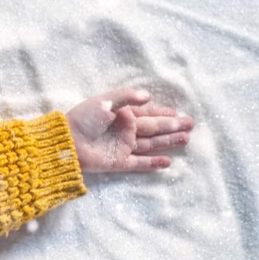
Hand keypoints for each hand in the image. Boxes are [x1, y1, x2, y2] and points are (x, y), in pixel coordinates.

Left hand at [66, 88, 193, 172]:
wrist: (67, 143)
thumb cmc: (83, 119)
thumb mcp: (104, 101)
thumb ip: (127, 97)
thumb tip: (149, 96)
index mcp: (122, 114)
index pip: (147, 112)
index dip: (163, 113)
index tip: (178, 113)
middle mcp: (125, 130)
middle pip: (154, 128)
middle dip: (172, 126)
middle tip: (190, 125)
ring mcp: (123, 146)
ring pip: (151, 144)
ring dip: (168, 141)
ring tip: (186, 139)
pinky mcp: (119, 161)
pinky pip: (140, 162)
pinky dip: (153, 163)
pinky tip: (167, 162)